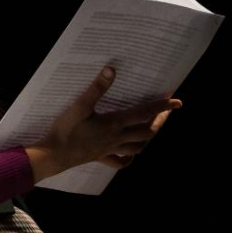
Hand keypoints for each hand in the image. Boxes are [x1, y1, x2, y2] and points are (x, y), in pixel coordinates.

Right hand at [25, 66, 181, 182]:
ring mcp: (110, 149)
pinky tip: (130, 155)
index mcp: (114, 123)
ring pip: (138, 147)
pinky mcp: (100, 157)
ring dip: (148, 138)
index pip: (144, 113)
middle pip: (147, 132)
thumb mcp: (80, 106)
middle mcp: (117, 138)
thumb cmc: (66, 130)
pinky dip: (129, 158)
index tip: (177, 102)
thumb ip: (97, 88)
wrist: (54, 154)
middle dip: (159, 121)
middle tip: (166, 112)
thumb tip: (111, 70)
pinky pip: (120, 162)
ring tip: (151, 129)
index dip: (162, 106)